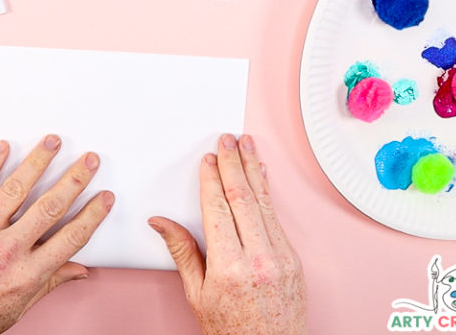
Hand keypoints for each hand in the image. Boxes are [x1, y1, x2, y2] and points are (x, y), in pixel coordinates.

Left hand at [0, 135, 113, 334]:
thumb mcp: (16, 309)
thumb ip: (48, 283)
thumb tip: (78, 270)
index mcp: (26, 276)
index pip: (70, 238)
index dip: (92, 215)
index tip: (104, 198)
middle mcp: (6, 252)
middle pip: (49, 207)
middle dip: (73, 180)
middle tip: (89, 160)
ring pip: (15, 190)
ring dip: (37, 162)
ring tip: (52, 142)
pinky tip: (3, 148)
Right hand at [149, 134, 305, 334]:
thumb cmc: (231, 330)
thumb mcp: (196, 294)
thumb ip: (182, 251)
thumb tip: (161, 222)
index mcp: (230, 267)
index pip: (218, 209)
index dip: (212, 180)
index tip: (208, 160)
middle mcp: (259, 259)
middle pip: (243, 198)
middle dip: (234, 164)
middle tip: (227, 140)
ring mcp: (281, 258)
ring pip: (264, 202)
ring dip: (254, 169)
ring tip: (247, 145)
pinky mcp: (294, 259)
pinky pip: (276, 218)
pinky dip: (268, 193)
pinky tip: (262, 176)